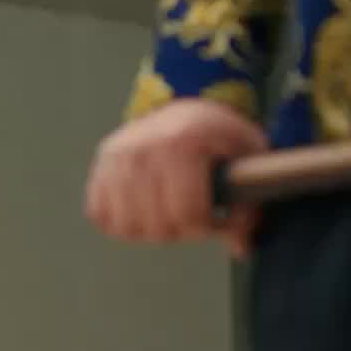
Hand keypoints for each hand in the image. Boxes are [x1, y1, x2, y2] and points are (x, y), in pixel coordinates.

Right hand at [85, 99, 268, 259]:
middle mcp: (142, 149)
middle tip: (193, 214)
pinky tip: (143, 210)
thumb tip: (240, 248)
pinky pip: (102, 217)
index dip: (208, 228)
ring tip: (169, 213)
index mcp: (181, 142)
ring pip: (128, 227)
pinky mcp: (100, 168)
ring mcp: (116, 159)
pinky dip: (122, 223)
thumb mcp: (246, 154)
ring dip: (151, 230)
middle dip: (182, 231)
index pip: (188, 214)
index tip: (217, 219)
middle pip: (158, 227)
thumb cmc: (214, 133)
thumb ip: (250, 202)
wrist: (177, 101)